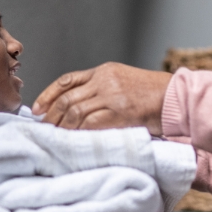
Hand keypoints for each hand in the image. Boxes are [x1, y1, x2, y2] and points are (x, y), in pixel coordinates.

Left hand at [32, 62, 171, 135]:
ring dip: (61, 126)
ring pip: (74, 111)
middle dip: (51, 115)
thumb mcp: (123, 81)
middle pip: (67, 97)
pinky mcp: (119, 113)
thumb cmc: (151, 94)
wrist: (175, 97)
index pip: (67, 80)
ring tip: (54, 137)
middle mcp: (104, 81)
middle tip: (43, 129)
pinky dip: (76, 133)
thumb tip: (74, 108)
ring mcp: (111, 96)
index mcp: (104, 71)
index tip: (36, 109)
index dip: (48, 94)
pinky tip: (71, 140)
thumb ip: (101, 89)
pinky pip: (89, 124)